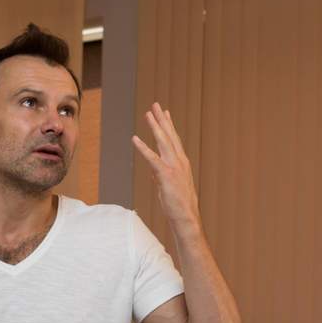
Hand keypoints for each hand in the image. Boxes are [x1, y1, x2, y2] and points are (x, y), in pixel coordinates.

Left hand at [132, 102, 200, 229]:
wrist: (186, 217)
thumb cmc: (178, 204)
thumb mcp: (169, 185)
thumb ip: (161, 174)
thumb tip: (152, 169)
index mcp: (182, 162)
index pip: (174, 140)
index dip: (169, 125)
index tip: (166, 112)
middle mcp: (179, 161)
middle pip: (169, 136)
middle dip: (162, 119)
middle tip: (156, 105)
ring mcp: (174, 167)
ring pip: (163, 142)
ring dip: (155, 127)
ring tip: (148, 114)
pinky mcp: (165, 175)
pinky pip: (152, 159)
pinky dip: (142, 148)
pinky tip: (134, 139)